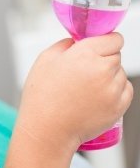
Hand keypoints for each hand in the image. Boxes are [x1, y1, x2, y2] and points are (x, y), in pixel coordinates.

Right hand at [17, 32, 132, 152]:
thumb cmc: (42, 96)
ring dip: (109, 76)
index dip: (105, 41)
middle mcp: (103, 70)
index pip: (114, 39)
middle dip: (103, 59)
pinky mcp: (119, 107)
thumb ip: (65, 44)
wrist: (48, 129)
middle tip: (83, 71)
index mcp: (85, 54)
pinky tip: (96, 97)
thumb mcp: (45, 59)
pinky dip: (115, 91)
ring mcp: (113, 89)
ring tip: (87, 87)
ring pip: (121, 73)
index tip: (98, 46)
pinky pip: (126, 91)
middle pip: (116, 55)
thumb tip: (77, 41)